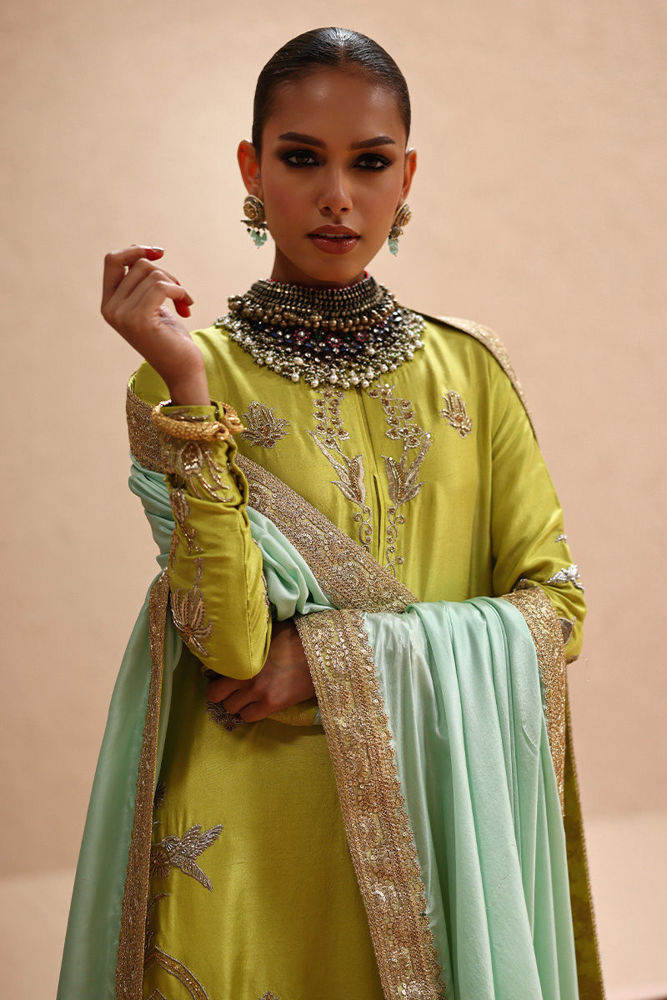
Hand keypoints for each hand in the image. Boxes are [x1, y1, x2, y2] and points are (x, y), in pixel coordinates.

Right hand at [101, 244, 208, 403]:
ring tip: (183, 303)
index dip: (135, 250)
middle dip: (166, 274)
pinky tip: (186, 307)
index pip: (112, 261)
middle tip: (179, 293)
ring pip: (152, 274)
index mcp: (108, 303)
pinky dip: (179, 292)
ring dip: (176, 285)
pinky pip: (161, 287)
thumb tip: (144, 251)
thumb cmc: (171, 337)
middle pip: (139, 265)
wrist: (182, 370)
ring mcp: (122, 315)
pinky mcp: (138, 320)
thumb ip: (141, 282)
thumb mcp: (152, 304)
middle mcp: (110, 309)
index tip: (159, 252)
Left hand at [206, 619, 315, 722]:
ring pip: (230, 708)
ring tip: (244, 697)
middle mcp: (245, 676)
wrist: (319, 653)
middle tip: (228, 689)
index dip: (215, 674)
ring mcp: (258, 692)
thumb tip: (236, 638)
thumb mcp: (266, 631)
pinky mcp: (272, 704)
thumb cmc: (294, 637)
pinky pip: (248, 717)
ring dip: (235, 703)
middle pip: (215, 694)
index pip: (211, 671)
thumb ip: (248, 640)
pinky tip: (256, 705)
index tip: (221, 674)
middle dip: (220, 692)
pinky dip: (248, 713)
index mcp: (242, 656)